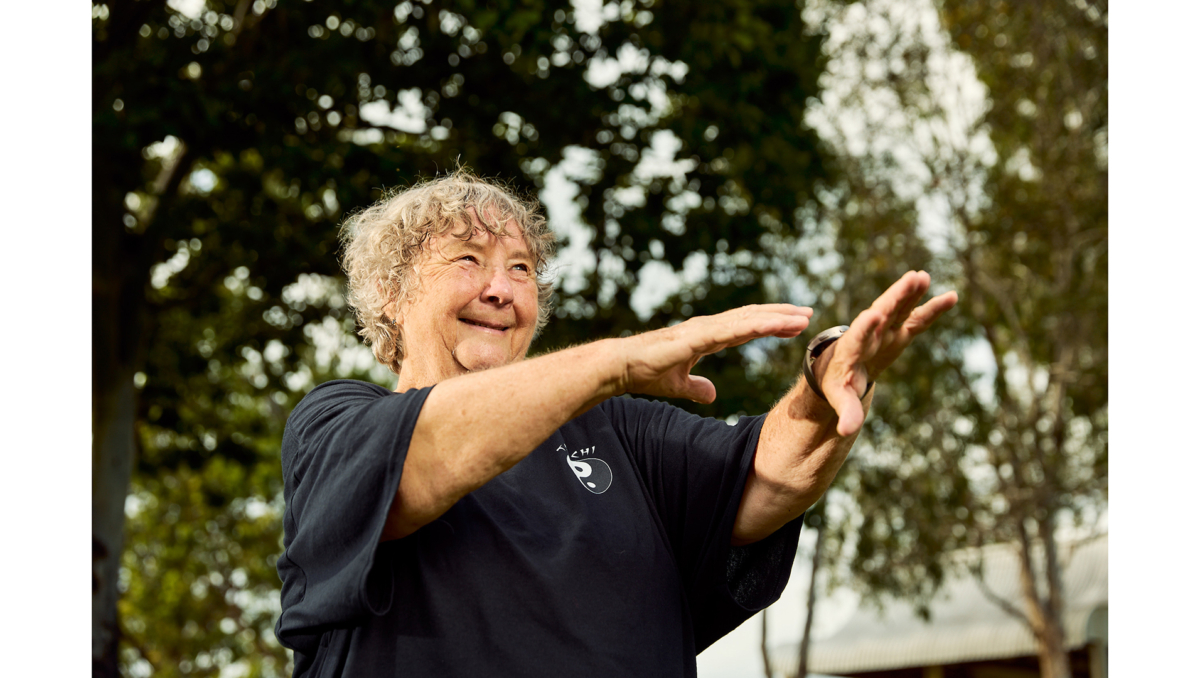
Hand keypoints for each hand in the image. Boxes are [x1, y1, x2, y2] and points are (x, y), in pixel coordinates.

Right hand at [618, 304, 812, 402]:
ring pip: (749, 319)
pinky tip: (777, 324)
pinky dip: (758, 325)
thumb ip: (697, 388)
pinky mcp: (698, 336)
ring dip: (777, 317)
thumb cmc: (645, 372)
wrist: (622, 367)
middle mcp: (709, 327)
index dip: (770, 323)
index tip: (793, 324)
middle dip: (781, 315)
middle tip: (808, 314)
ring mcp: (704, 328)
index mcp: (707, 336)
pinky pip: (734, 329)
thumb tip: (712, 395)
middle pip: (753, 317)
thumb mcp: (678, 385)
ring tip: (803, 317)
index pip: (746, 326)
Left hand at [817, 271, 957, 436]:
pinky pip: (918, 319)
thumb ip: (846, 412)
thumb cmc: (836, 382)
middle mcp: (868, 333)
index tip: (872, 315)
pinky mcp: (899, 331)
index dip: (864, 327)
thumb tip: (846, 431)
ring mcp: (885, 330)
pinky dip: (932, 309)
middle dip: (895, 298)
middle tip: (910, 280)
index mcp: (852, 348)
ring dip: (910, 293)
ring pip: (899, 308)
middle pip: (882, 312)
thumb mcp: (840, 397)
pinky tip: (952, 296)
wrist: (838, 368)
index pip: (857, 335)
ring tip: (923, 276)